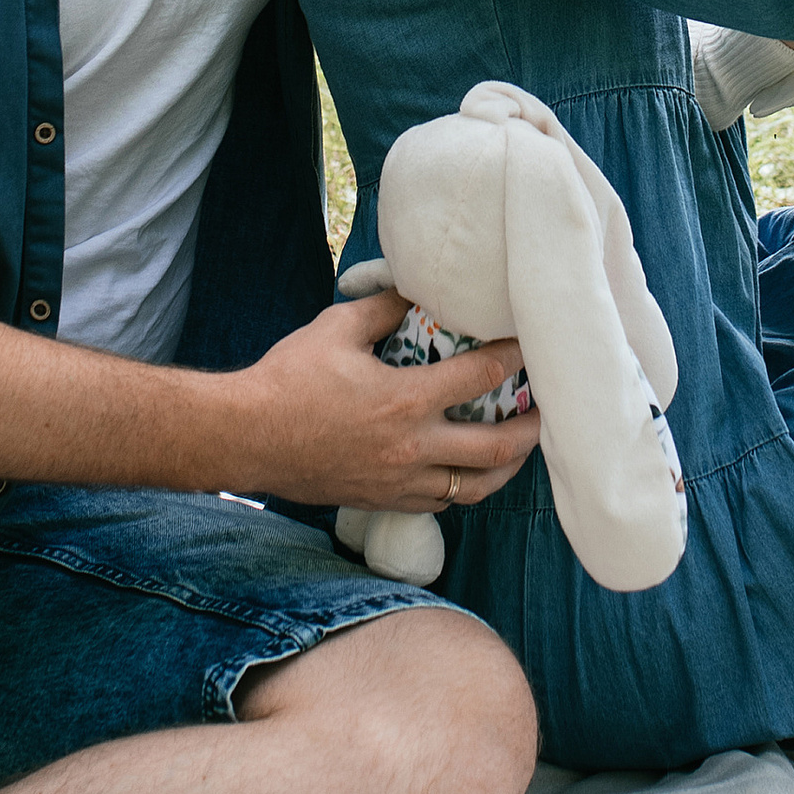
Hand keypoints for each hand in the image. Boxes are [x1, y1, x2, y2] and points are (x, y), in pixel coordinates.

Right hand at [224, 291, 540, 513]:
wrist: (246, 437)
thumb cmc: (288, 379)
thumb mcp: (337, 329)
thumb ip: (384, 309)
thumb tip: (413, 290)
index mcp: (406, 400)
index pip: (482, 378)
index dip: (513, 358)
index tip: (530, 346)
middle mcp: (412, 447)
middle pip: (495, 448)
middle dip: (530, 429)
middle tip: (548, 412)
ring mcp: (400, 481)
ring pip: (473, 487)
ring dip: (505, 469)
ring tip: (518, 449)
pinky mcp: (383, 500)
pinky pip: (440, 503)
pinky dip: (462, 488)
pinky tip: (466, 472)